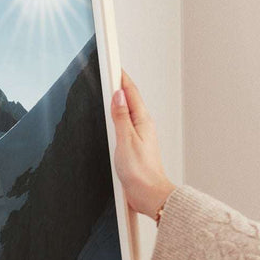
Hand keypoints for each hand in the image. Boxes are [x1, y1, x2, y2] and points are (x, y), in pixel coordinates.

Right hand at [111, 70, 175, 217]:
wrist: (149, 195)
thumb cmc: (140, 172)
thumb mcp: (126, 141)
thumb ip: (121, 117)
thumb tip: (118, 96)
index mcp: (142, 121)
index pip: (131, 92)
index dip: (121, 77)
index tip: (113, 65)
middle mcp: (143, 127)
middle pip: (130, 100)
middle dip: (119, 85)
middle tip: (110, 71)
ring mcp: (139, 137)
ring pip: (128, 112)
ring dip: (119, 101)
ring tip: (110, 89)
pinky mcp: (135, 147)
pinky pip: (125, 125)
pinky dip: (118, 117)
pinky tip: (113, 119)